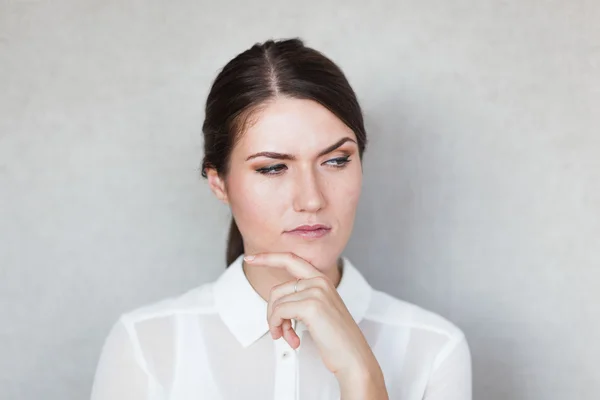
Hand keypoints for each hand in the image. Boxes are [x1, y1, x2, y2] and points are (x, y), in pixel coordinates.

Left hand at [243, 252, 377, 378]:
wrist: (353, 356)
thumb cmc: (337, 338)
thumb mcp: (320, 310)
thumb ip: (302, 298)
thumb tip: (276, 302)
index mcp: (322, 280)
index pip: (291, 259)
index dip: (268, 257)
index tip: (251, 258)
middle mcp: (319, 281)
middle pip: (278, 290)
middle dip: (272, 313)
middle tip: (279, 330)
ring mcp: (316, 291)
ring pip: (277, 303)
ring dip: (277, 324)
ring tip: (288, 337)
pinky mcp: (311, 306)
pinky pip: (279, 312)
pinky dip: (279, 327)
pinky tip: (292, 340)